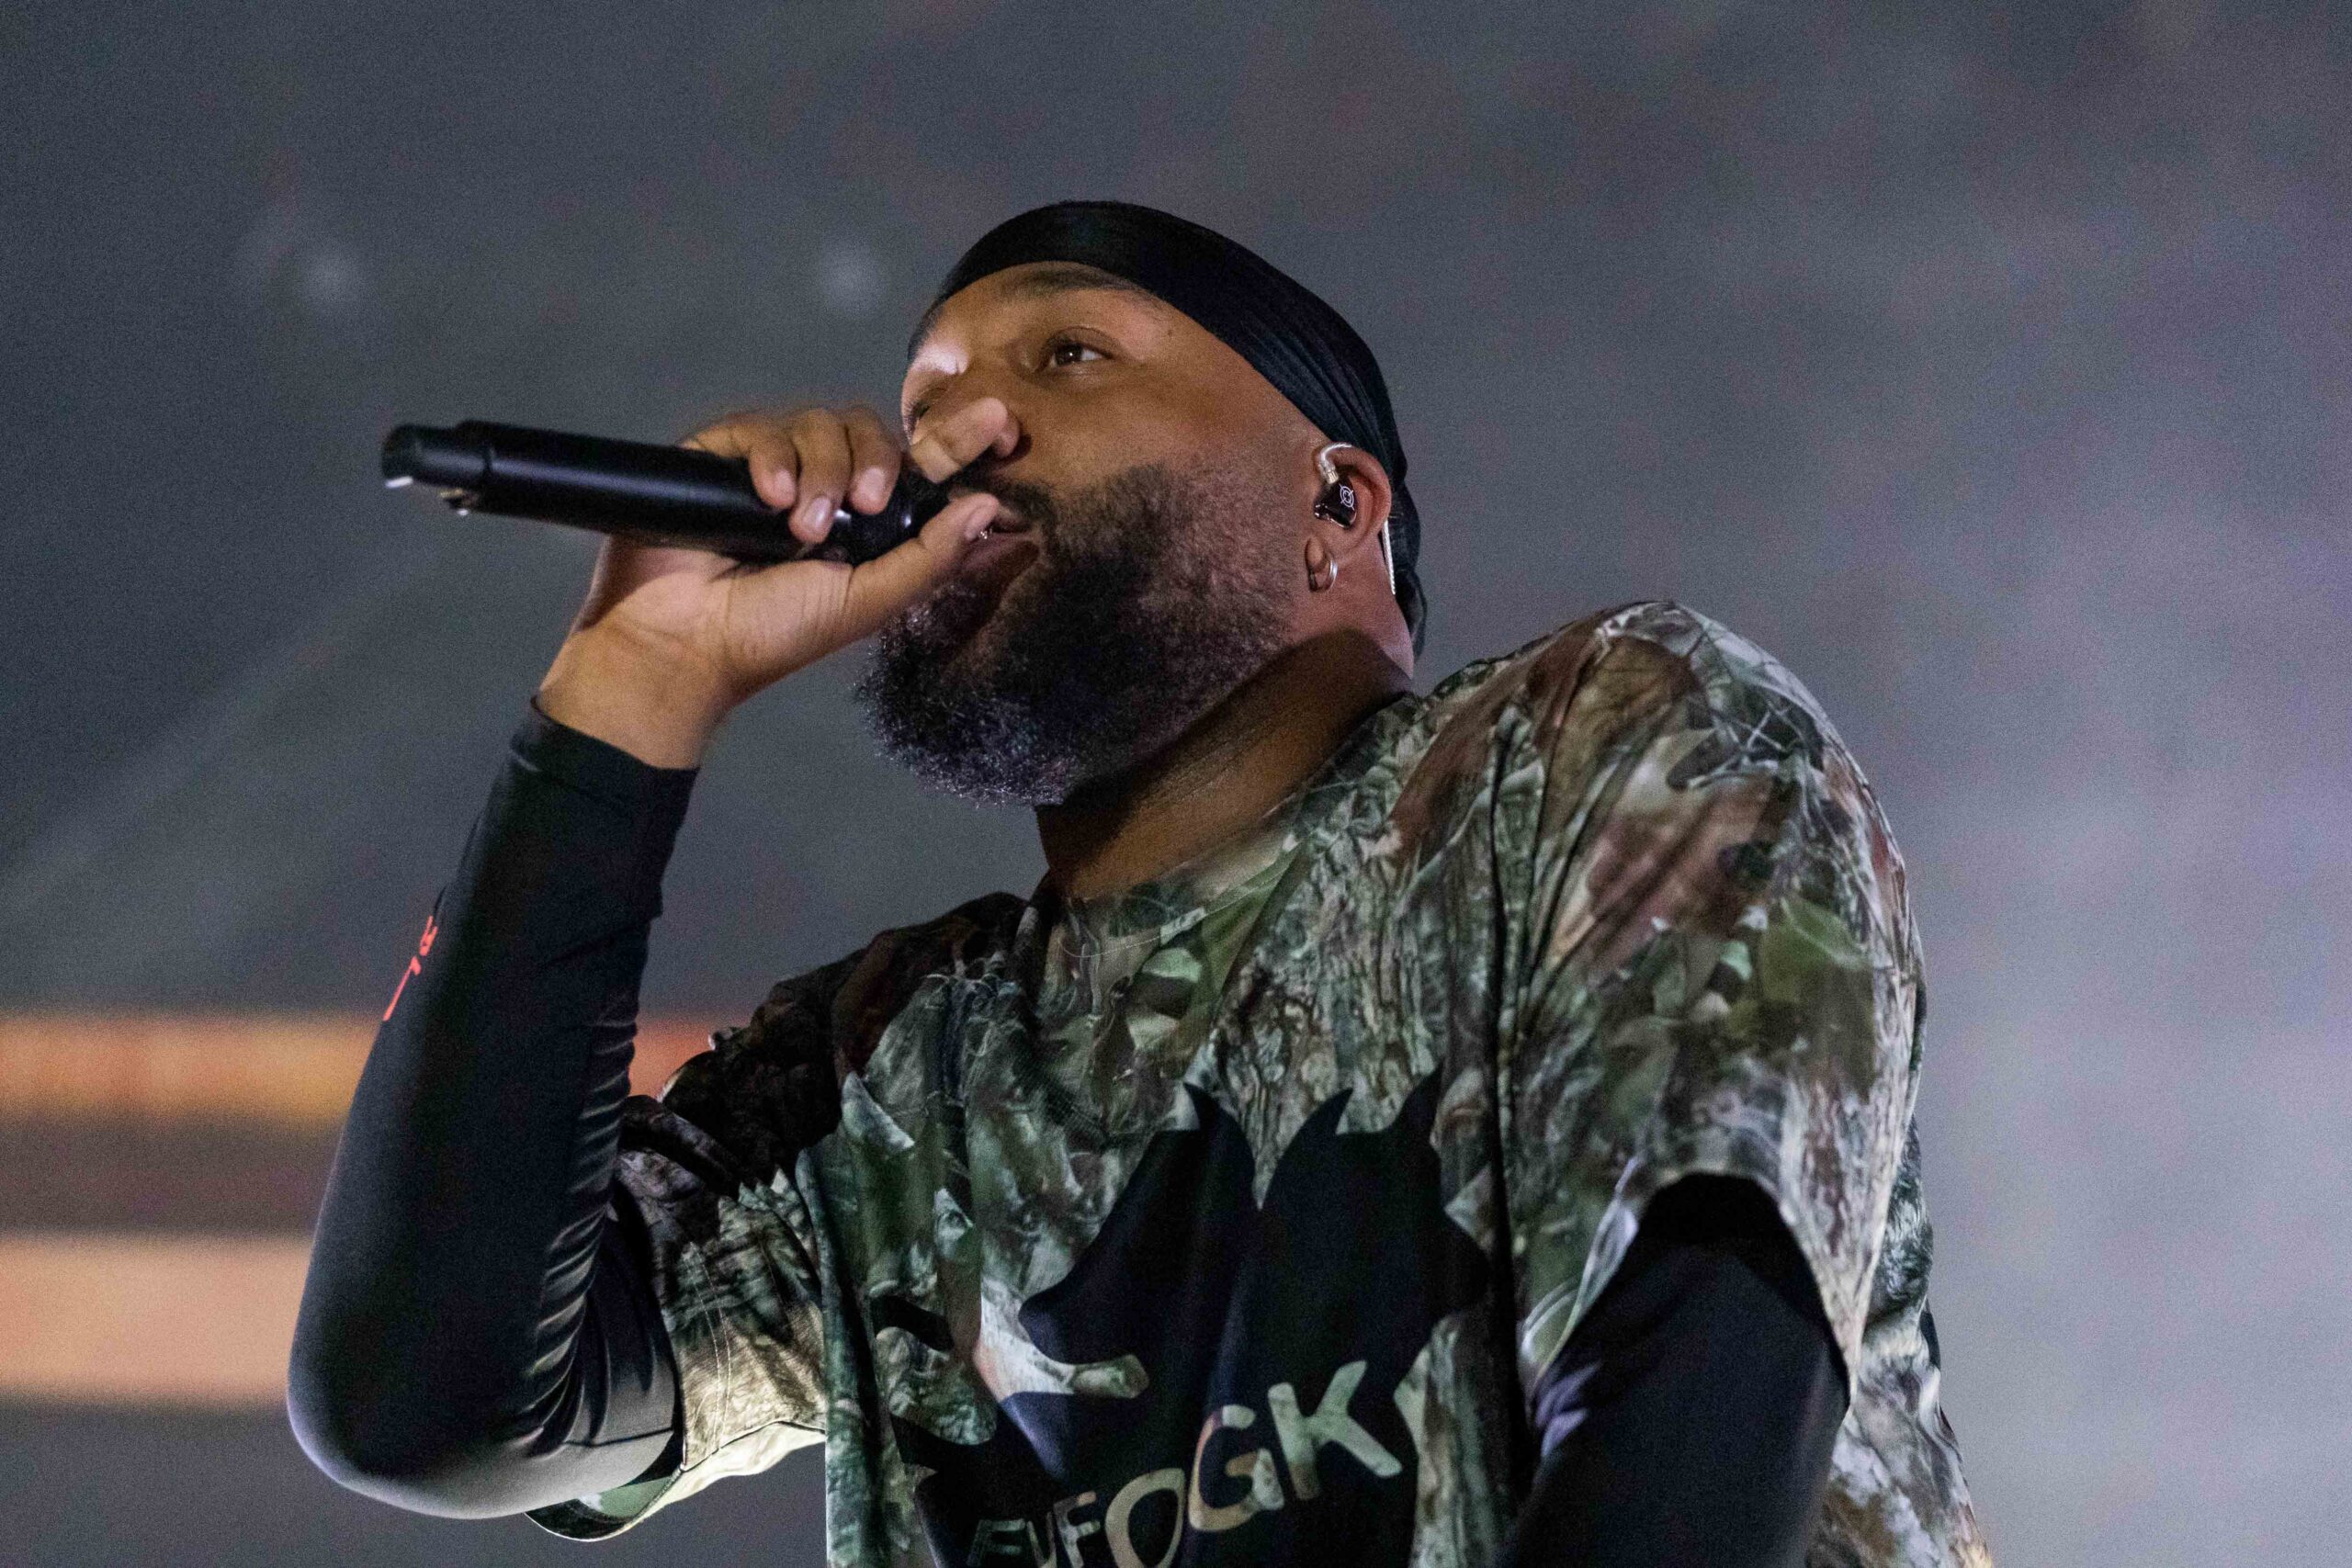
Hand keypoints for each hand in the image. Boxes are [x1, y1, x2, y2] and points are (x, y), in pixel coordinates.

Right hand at [536, 399, 1017, 765]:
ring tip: (801, 527)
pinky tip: (768, 499)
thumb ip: (932, 558)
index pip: (921, 466)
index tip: (997, 422)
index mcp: (868, 524)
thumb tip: (989, 507)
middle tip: (869, 504)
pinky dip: (773, 458)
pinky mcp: (724, 455)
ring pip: (821, 423)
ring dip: (821, 471)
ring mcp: (774, 468)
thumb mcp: (868, 603)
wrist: (681, 645)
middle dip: (876, 462)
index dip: (960, 439)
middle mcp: (826, 489)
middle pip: (872, 431)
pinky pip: (763, 426)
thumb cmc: (773, 635)